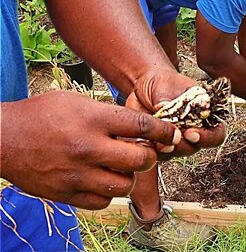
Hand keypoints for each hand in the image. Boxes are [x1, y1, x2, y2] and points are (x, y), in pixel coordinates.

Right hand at [0, 91, 180, 209]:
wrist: (3, 139)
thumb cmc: (42, 115)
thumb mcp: (77, 102)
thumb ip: (109, 115)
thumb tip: (142, 129)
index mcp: (93, 119)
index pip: (142, 127)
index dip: (164, 131)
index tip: (171, 135)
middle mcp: (88, 148)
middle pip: (140, 161)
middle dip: (149, 157)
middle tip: (144, 154)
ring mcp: (77, 174)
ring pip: (125, 185)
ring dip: (128, 176)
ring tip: (118, 167)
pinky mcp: (67, 194)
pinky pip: (104, 201)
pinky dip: (108, 193)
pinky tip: (100, 180)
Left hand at [127, 70, 225, 158]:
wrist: (142, 87)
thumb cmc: (161, 83)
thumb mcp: (166, 84)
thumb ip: (168, 96)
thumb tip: (163, 106)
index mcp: (204, 115)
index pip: (216, 134)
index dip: (207, 138)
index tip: (191, 133)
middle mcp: (193, 131)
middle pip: (195, 147)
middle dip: (182, 145)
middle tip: (170, 137)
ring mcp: (176, 141)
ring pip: (176, 153)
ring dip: (166, 148)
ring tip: (155, 138)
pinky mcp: (158, 145)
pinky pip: (156, 154)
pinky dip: (150, 149)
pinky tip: (143, 139)